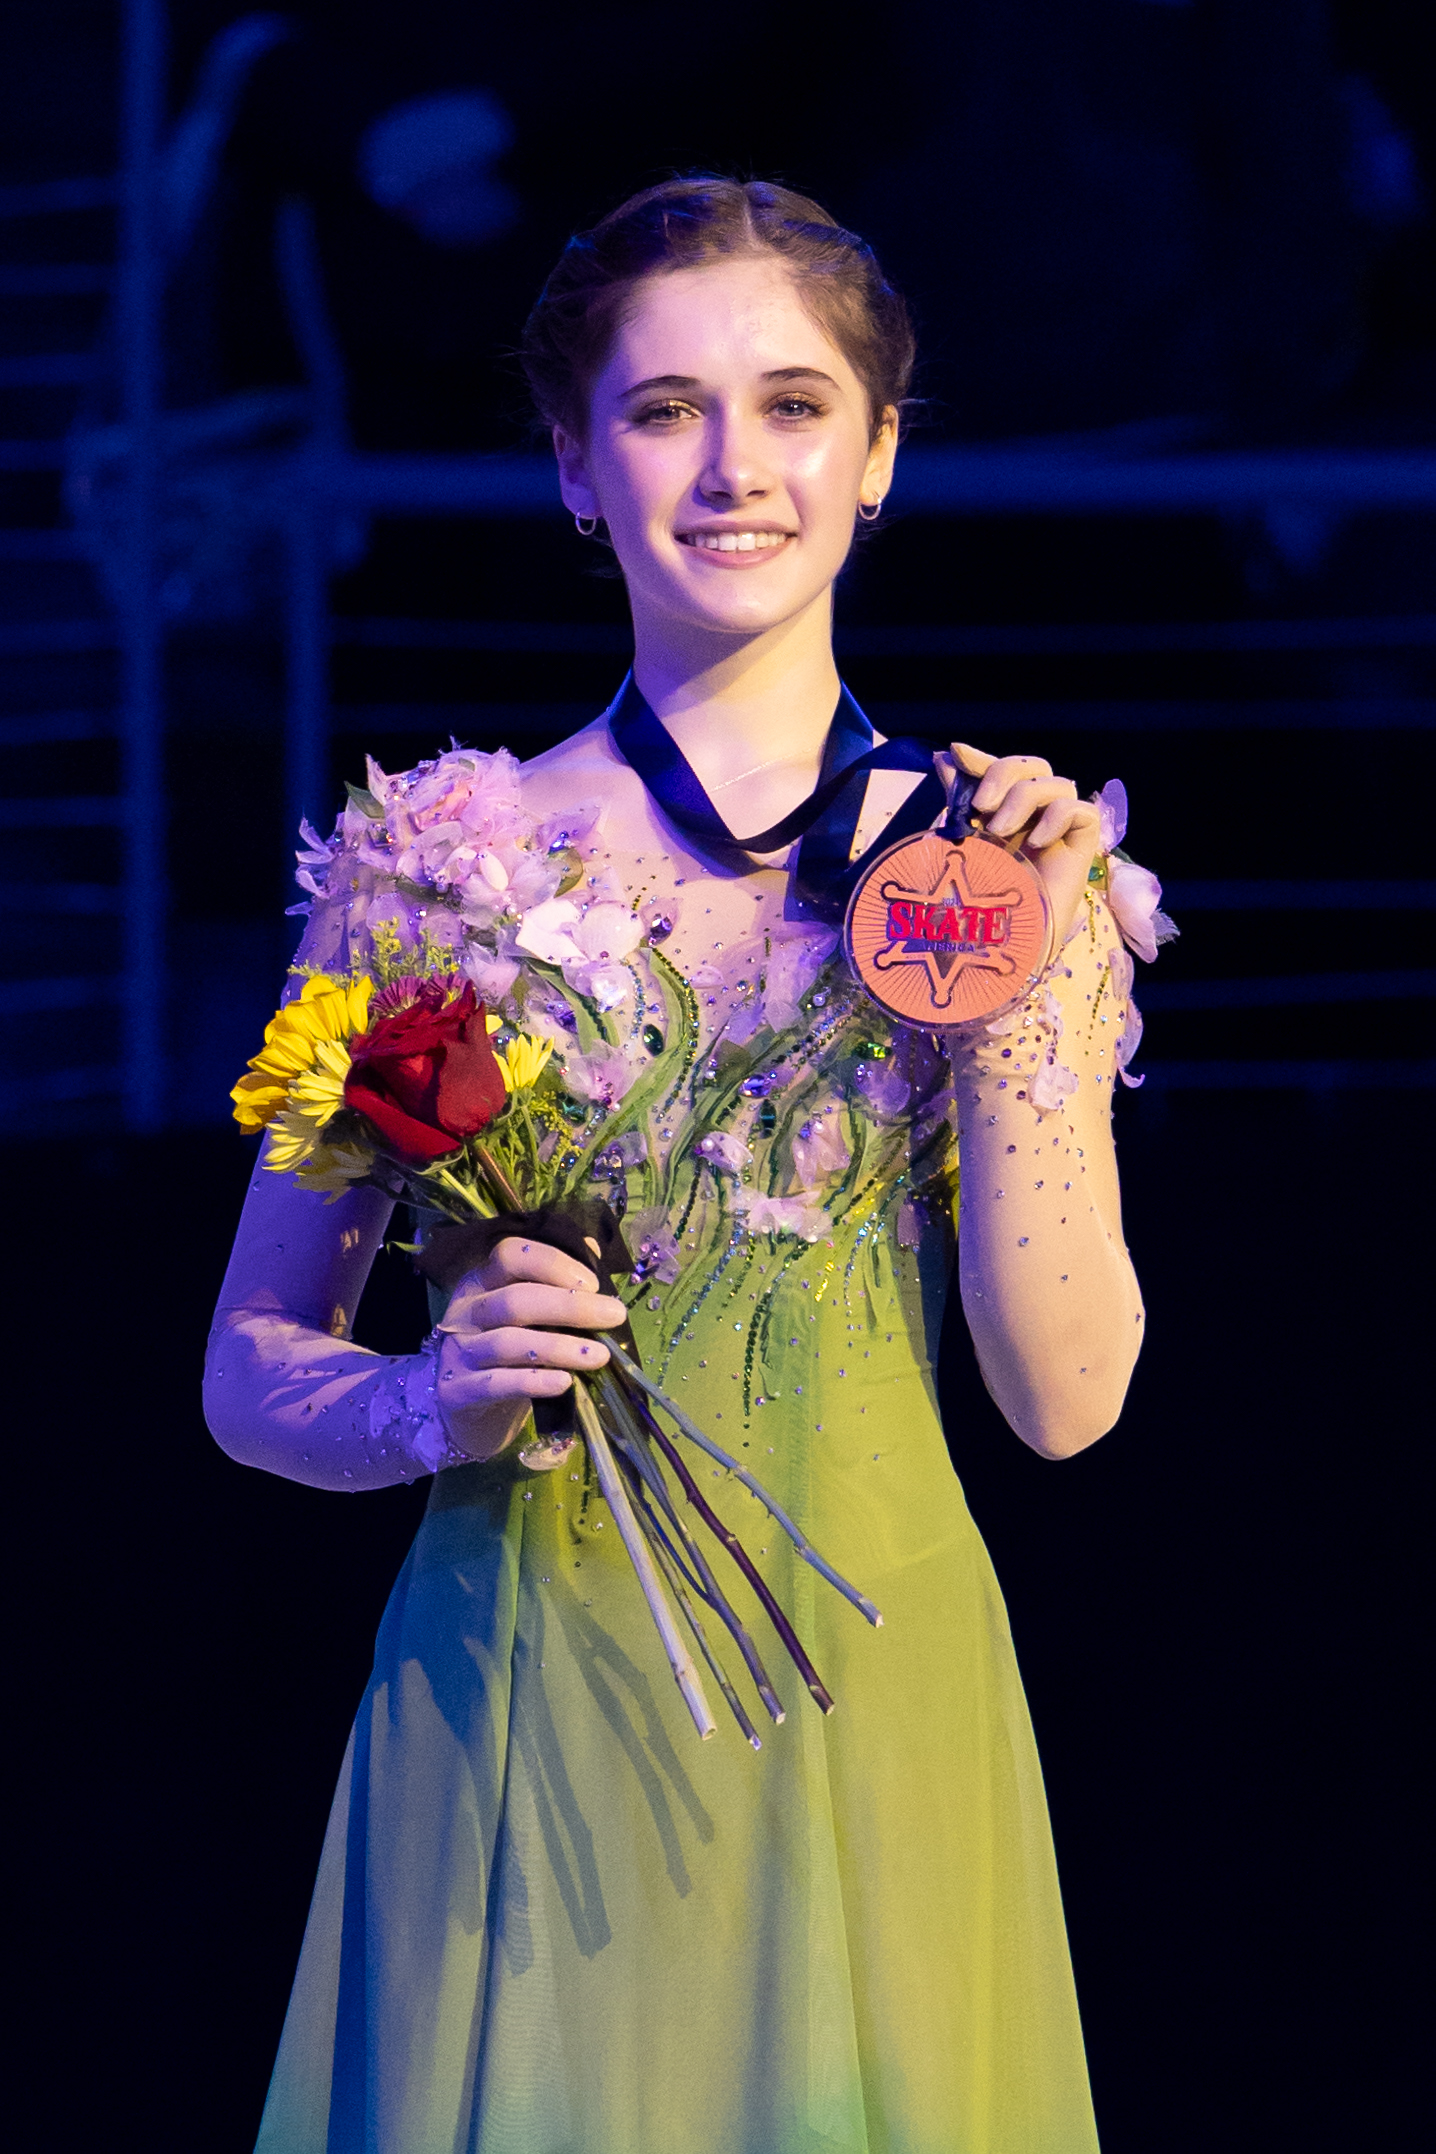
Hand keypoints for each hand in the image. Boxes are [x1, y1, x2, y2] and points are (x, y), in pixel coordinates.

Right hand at [432, 1235, 626, 1467]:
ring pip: (507, 1343)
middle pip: (515, 1300)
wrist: (469, 1406)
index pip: (510, 1256)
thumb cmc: (508, 1352)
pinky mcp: (456, 1391)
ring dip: (558, 1348)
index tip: (593, 1284)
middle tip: (615, 1316)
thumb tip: (592, 1248)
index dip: (552, 1264)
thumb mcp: (529, 1314)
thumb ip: (556, 1281)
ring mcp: (458, 1351)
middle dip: (570, 1306)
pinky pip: (497, 1384)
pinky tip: (564, 1382)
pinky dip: (533, 1382)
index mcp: (483, 1280)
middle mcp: (466, 1310)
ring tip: (600, 1356)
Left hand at [951, 742, 1101, 944]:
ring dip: (1023, 798)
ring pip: (1057, 783)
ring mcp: (1060, 830)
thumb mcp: (961, 840)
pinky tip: (1036, 843)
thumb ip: (959, 799)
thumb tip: (944, 756)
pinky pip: (1082, 810)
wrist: (1001, 942)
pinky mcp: (1083, 846)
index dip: (982, 759)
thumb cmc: (977, 899)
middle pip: (1034, 765)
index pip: (1004, 770)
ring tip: (999, 832)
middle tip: (981, 805)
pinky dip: (1058, 817)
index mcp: (1005, 812)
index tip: (956, 755)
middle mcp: (1035, 816)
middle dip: (1004, 772)